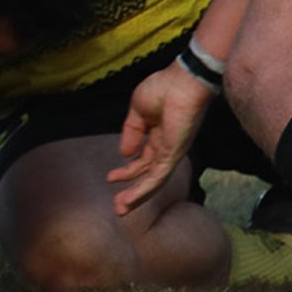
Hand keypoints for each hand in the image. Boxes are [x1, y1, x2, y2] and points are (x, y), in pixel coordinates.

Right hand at [107, 61, 211, 215]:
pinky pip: (158, 177)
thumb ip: (131, 132)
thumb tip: (123, 154)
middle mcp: (166, 148)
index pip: (142, 162)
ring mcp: (171, 153)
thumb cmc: (163, 88)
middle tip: (117, 208)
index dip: (126, 172)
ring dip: (137, 197)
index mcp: (158, 137)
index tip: (109, 179)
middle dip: (132, 192)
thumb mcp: (137, 110)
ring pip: (153, 182)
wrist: (182, 81)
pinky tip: (131, 199)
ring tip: (120, 210)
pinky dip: (144, 189)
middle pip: (148, 177)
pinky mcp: (174, 154)